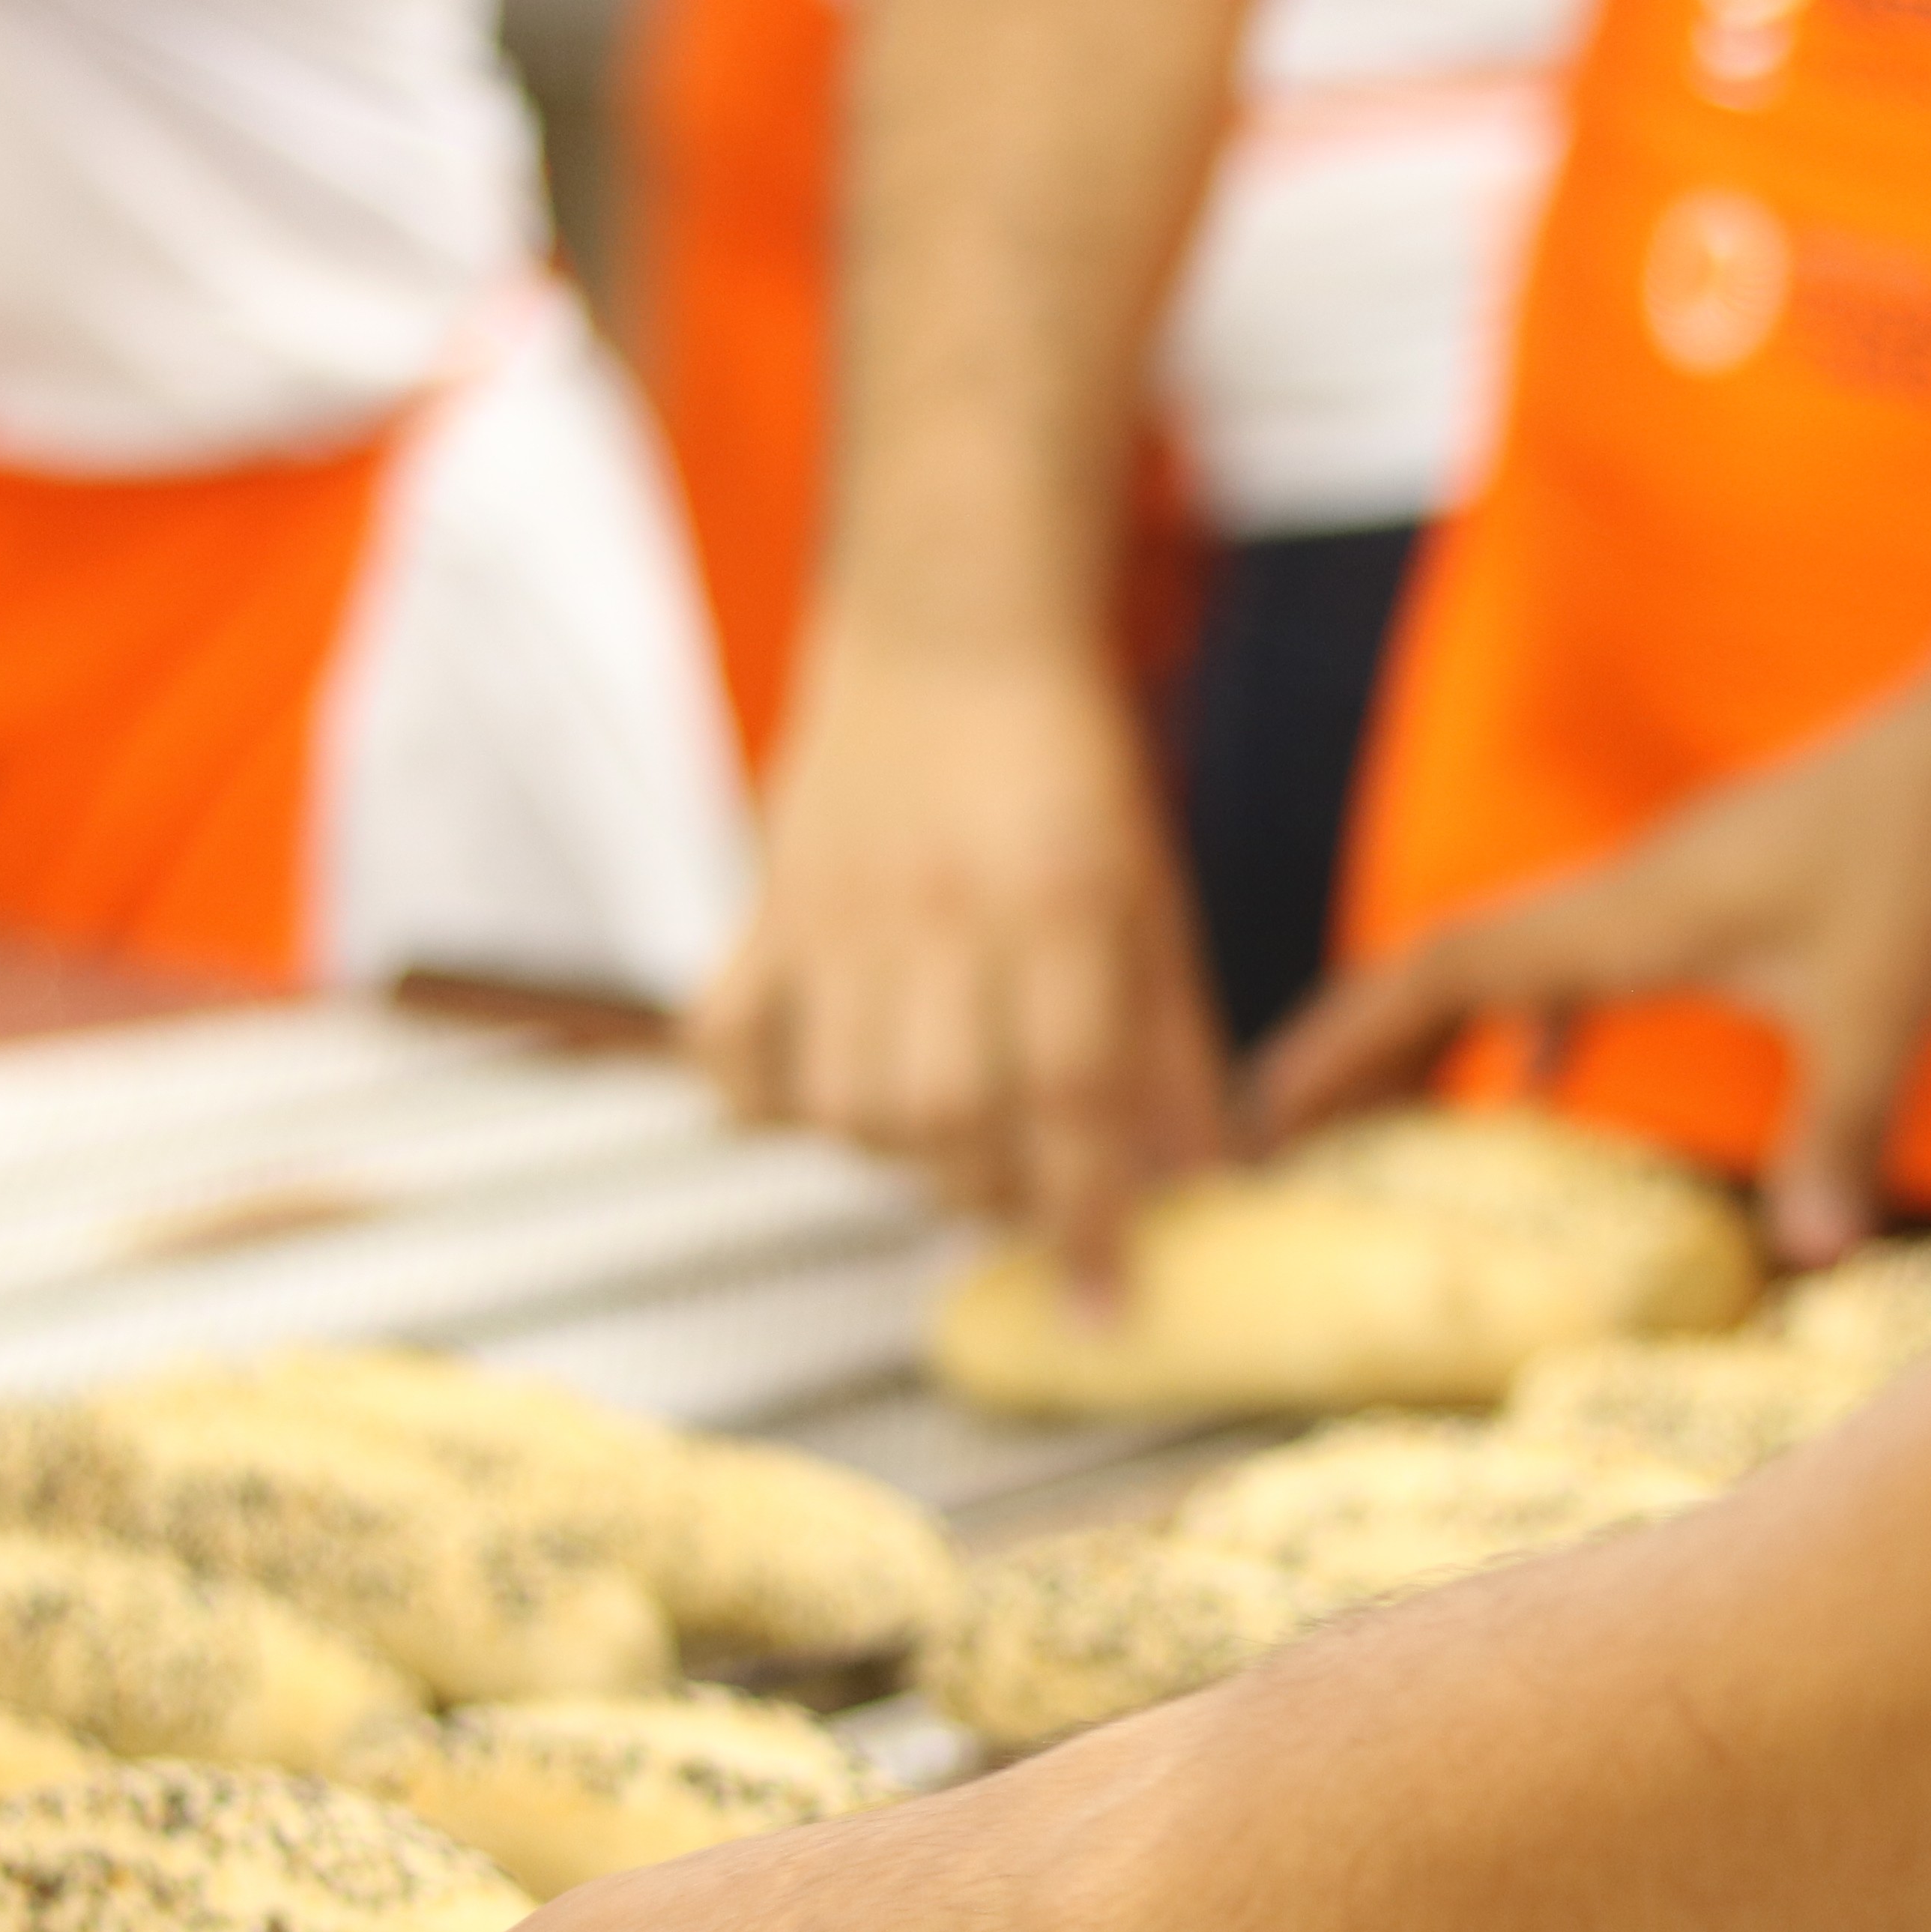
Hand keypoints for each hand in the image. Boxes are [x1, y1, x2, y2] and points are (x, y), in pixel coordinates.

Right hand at [692, 633, 1228, 1287]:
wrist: (954, 626)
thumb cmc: (1071, 768)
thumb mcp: (1154, 901)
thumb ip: (1172, 1048)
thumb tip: (1199, 1185)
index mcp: (1062, 909)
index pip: (1072, 1102)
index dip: (1088, 1221)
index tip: (1099, 1305)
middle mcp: (944, 918)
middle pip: (949, 1123)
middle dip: (996, 1193)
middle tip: (1026, 1182)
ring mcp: (840, 917)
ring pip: (845, 1108)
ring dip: (898, 1156)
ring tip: (942, 1125)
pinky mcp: (766, 908)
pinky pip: (731, 1049)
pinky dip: (768, 1101)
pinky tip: (826, 1086)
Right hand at [1257, 675, 1930, 1264]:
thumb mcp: (1886, 1008)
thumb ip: (1840, 1134)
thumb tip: (1807, 1262)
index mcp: (1628, 917)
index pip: (1443, 972)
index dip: (1348, 1039)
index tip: (1265, 1106)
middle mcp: (1620, 896)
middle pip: (1446, 971)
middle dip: (1359, 1054)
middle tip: (1279, 1142)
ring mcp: (1657, 891)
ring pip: (1505, 967)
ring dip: (1434, 1039)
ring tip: (1375, 1128)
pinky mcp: (1704, 895)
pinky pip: (1576, 967)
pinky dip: (1529, 1027)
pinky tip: (1533, 1089)